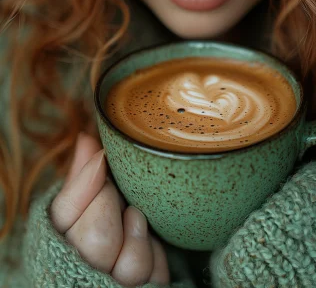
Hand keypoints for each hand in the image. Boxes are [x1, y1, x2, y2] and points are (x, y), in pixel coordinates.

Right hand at [50, 132, 169, 286]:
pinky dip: (157, 254)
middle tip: (119, 192)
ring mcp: (112, 285)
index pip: (64, 213)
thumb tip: (86, 139)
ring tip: (137, 216)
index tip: (101, 157)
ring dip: (139, 233)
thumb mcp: (87, 205)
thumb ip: (84, 178)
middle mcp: (82, 267)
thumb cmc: (102, 230)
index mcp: (61, 240)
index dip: (86, 183)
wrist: (123, 273)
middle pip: (95, 239)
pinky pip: (156, 275)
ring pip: (130, 265)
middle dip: (112, 205)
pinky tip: (151, 242)